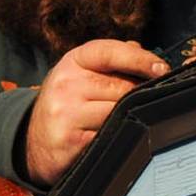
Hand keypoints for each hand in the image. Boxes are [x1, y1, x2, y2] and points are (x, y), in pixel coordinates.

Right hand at [23, 39, 169, 187]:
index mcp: (72, 62)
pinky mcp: (71, 140)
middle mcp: (66, 84)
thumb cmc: (67, 105)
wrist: (34, 144)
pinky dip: (119, 136)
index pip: (110, 52)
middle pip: (122, 87)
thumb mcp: (80, 75)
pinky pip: (111, 135)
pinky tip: (116, 137)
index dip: (140, 59)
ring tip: (126, 121)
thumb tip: (144, 51)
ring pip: (118, 112)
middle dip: (137, 96)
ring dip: (129, 118)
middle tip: (142, 104)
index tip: (161, 68)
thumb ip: (111, 61)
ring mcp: (66, 113)